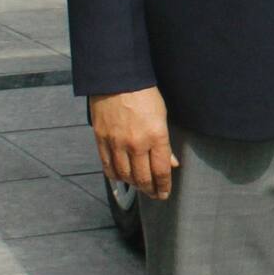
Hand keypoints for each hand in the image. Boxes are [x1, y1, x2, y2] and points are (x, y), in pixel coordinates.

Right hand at [90, 86, 178, 200]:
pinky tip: (121, 178)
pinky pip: (108, 166)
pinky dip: (115, 176)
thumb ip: (166, 144)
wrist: (117, 79)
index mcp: (156, 136)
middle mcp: (136, 143)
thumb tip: (172, 163)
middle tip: (154, 194)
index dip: (164, 186)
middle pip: (143, 177)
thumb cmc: (144, 95)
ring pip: (125, 175)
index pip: (161, 171)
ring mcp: (117, 143)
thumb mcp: (162, 117)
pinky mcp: (101, 140)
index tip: (165, 193)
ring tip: (140, 187)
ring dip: (134, 185)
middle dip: (150, 190)